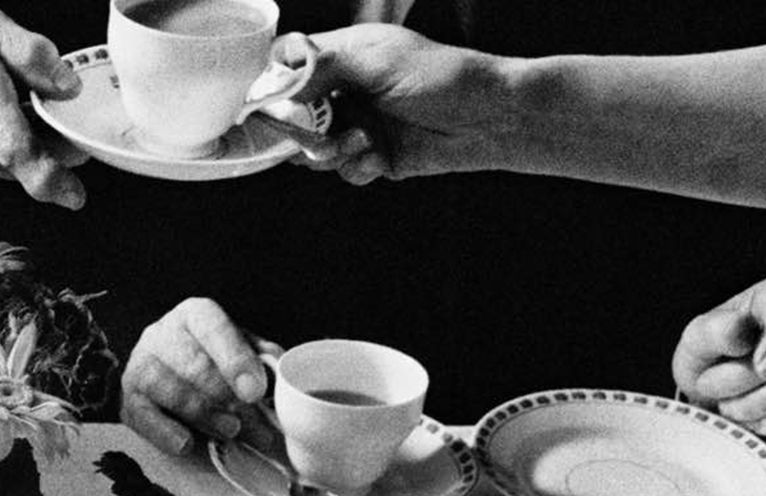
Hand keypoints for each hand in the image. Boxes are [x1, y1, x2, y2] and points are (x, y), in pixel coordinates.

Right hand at [0, 3, 86, 206]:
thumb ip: (32, 54)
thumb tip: (67, 87)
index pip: (16, 150)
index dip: (51, 177)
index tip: (74, 195)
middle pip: (21, 160)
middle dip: (49, 146)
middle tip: (54, 119)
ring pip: (6, 167)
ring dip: (21, 148)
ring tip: (6, 108)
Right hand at [120, 298, 281, 454]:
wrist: (162, 373)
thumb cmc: (208, 360)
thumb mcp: (238, 349)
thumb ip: (260, 358)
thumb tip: (278, 372)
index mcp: (195, 315)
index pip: (214, 328)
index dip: (236, 360)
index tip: (255, 392)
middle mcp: (162, 334)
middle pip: (196, 366)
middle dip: (230, 401)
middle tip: (258, 428)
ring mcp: (141, 365)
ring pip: (172, 392)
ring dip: (205, 416)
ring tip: (231, 431)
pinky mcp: (128, 398)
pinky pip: (145, 417)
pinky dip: (167, 433)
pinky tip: (186, 444)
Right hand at [290, 24, 511, 184]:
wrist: (491, 119)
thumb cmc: (443, 77)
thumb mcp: (378, 61)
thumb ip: (323, 67)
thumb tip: (278, 84)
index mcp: (343, 57)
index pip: (288, 66)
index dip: (275, 86)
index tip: (275, 105)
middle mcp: (345, 90)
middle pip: (292, 115)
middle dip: (301, 131)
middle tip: (321, 135)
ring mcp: (358, 123)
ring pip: (314, 148)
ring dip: (332, 152)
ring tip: (362, 143)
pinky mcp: (373, 155)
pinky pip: (344, 170)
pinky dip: (358, 167)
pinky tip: (380, 158)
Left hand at [673, 273, 765, 437]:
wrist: (715, 387)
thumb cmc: (711, 354)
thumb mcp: (697, 337)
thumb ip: (714, 331)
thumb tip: (742, 334)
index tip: (762, 368)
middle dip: (737, 382)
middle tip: (709, 384)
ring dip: (751, 406)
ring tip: (728, 402)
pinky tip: (755, 419)